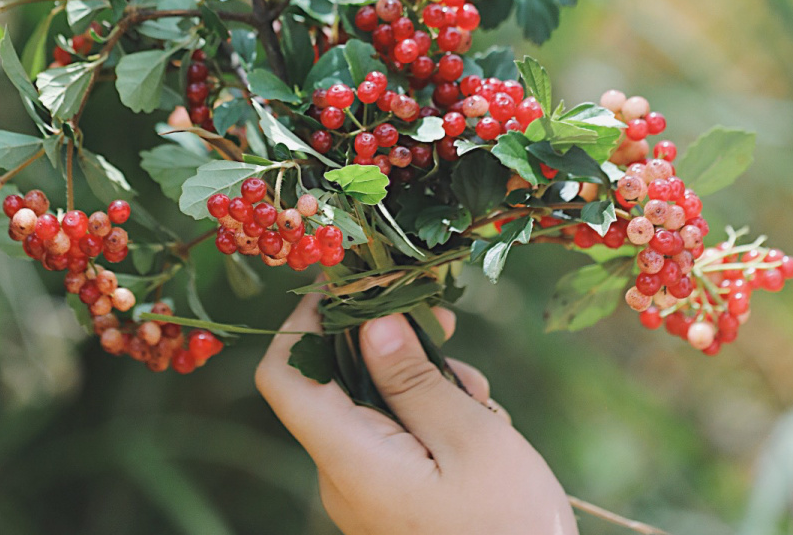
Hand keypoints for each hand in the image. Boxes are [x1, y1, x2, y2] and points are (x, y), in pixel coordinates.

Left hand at [256, 296, 575, 534]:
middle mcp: (342, 475)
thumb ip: (415, 377)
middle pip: (337, 380)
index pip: (283, 376)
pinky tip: (480, 424)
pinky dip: (432, 416)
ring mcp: (366, 491)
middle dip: (389, 342)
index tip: (345, 282)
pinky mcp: (391, 499)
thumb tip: (370, 319)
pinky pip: (395, 437)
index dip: (301, 319)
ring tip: (480, 399)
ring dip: (424, 382)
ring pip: (375, 404)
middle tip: (446, 323)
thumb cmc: (508, 528)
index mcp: (349, 459)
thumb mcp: (472, 440)